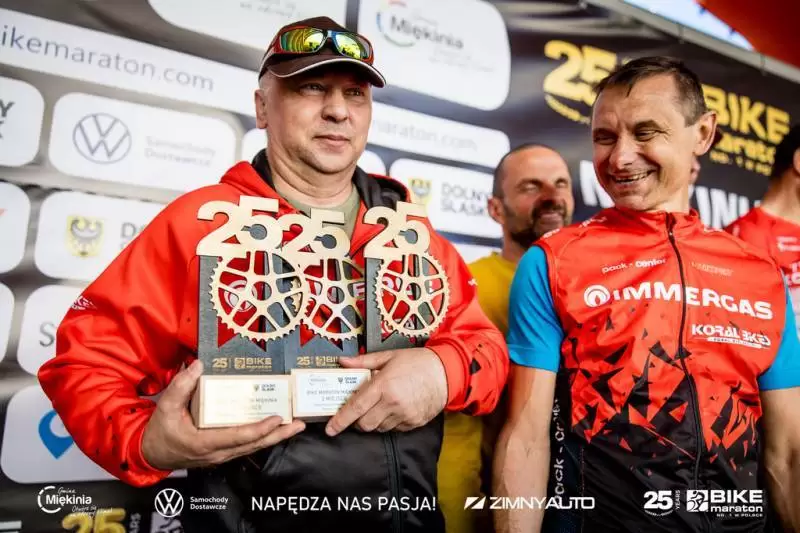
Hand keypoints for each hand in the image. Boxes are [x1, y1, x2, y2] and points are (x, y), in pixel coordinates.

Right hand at [141, 360, 304, 470]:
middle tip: (300, 423)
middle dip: (279, 434)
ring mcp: (223, 454)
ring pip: (254, 447)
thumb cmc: (161, 432)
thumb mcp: (166, 407)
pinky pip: (248, 446)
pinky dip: (264, 437)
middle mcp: (219, 452)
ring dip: (276, 436)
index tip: (277, 418)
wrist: (153, 454)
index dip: (260, 429)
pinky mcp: (225, 452)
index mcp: (205, 442)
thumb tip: (197, 366)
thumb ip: (181, 386)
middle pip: (254, 444)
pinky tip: (276, 428)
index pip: (239, 437)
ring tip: (296, 424)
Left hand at [325, 348, 446, 435]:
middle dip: (357, 422)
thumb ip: (364, 362)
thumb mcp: (389, 356)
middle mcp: (393, 403)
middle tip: (358, 412)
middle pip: (365, 424)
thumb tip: (343, 362)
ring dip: (373, 422)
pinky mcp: (414, 423)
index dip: (340, 420)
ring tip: (378, 407)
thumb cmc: (418, 362)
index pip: (356, 407)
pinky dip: (388, 423)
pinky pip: (393, 429)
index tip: (330, 429)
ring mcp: (404, 415)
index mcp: (384, 385)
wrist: (447, 372)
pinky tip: (392, 410)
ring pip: (379, 429)